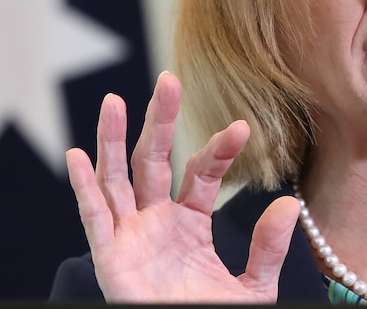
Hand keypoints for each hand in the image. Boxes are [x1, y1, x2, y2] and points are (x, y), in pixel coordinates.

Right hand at [66, 71, 300, 302]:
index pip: (201, 173)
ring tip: (114, 101)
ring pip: (118, 179)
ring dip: (114, 141)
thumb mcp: (254, 286)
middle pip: (154, 161)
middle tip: (169, 80)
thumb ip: (268, 248)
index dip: (218, 150)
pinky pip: (95, 218)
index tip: (242, 129)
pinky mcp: (111, 259)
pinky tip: (77, 155)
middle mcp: (157, 222)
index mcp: (190, 223)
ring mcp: (131, 237)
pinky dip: (84, 188)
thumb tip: (290, 206)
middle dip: (159, 121)